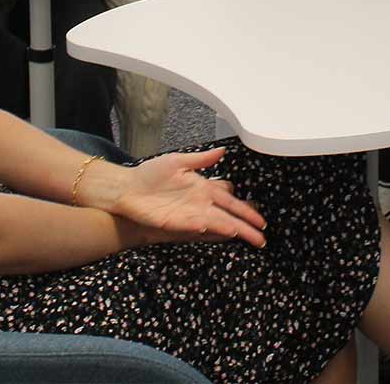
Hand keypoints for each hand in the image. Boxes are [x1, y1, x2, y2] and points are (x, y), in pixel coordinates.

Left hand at [112, 148, 266, 247]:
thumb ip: (201, 159)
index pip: (230, 200)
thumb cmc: (150, 175)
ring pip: (217, 223)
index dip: (245, 210)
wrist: (127, 188)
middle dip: (245, 226)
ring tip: (249, 237)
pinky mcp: (176, 223)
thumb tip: (222, 151)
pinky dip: (209, 228)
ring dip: (232, 230)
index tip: (259, 220)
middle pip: (228, 216)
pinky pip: (196, 227)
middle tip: (262, 237)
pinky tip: (221, 231)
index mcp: (203, 188)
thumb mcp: (178, 161)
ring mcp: (189, 214)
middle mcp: (200, 203)